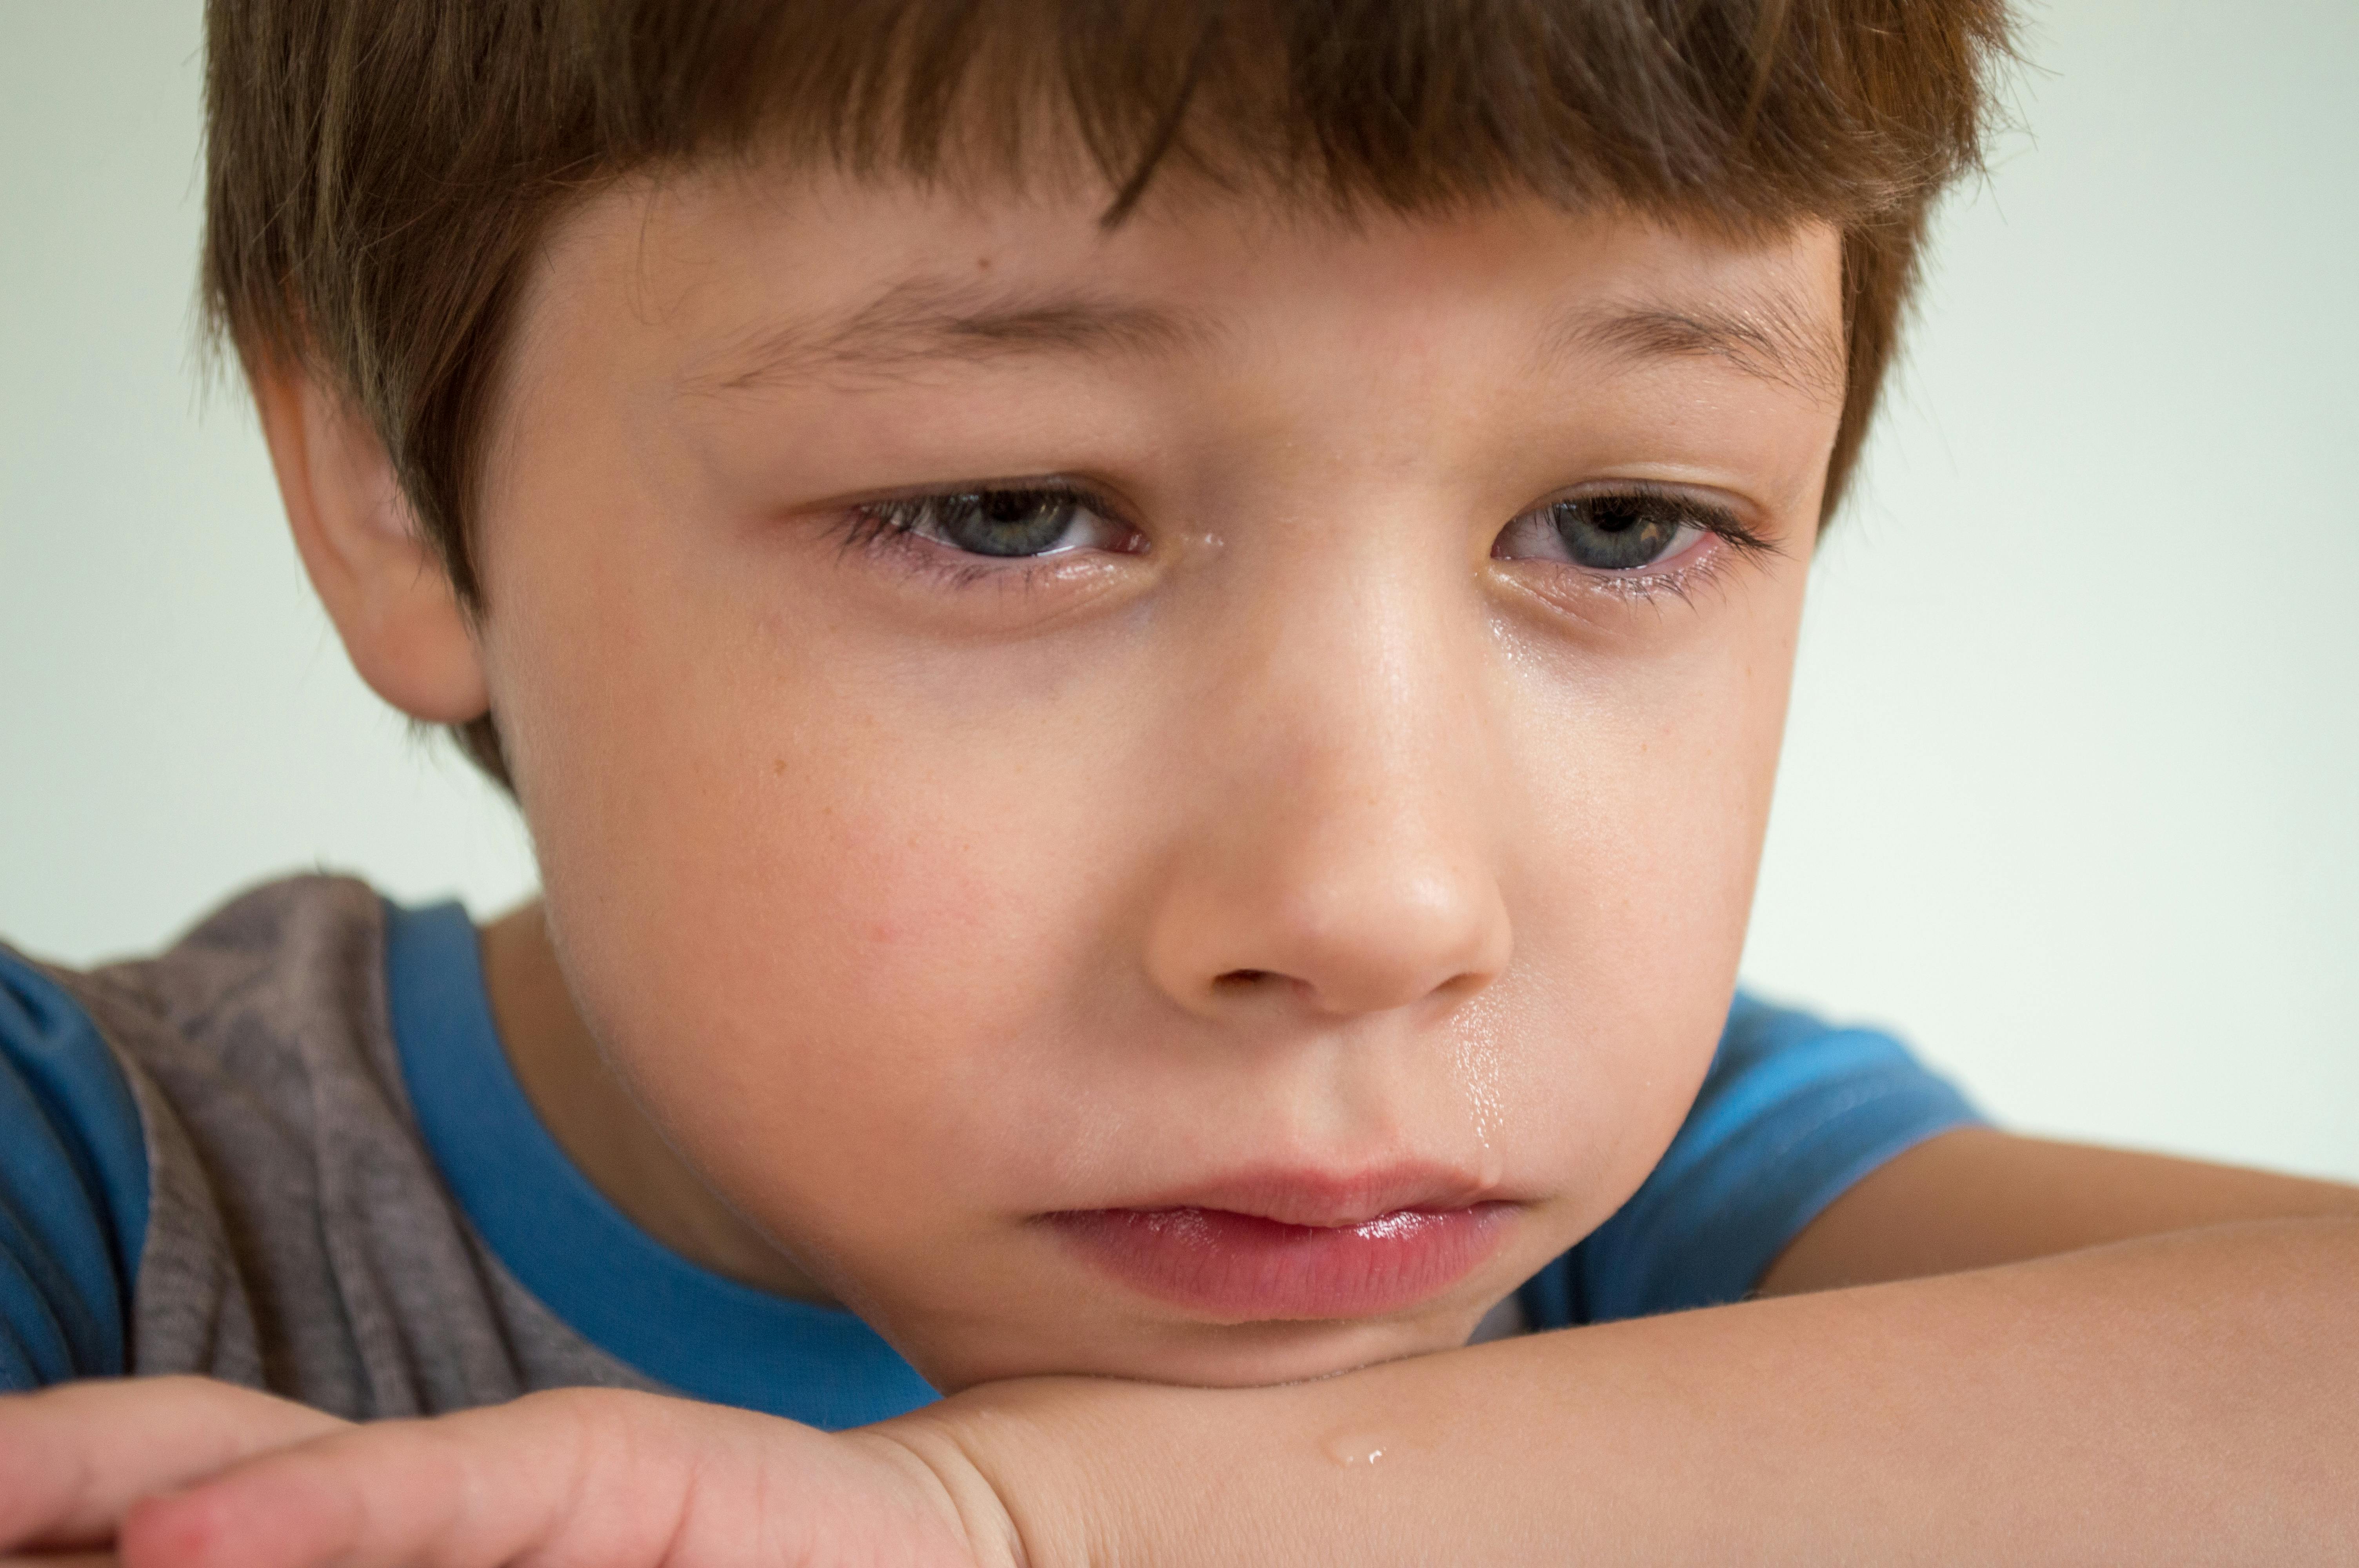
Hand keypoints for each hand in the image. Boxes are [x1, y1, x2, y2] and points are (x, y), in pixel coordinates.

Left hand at [4, 1380, 1022, 1567]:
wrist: (926, 1552)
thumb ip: (364, 1553)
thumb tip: (189, 1551)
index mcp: (371, 1539)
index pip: (165, 1499)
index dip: (42, 1505)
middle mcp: (407, 1503)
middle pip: (169, 1460)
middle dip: (27, 1476)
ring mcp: (507, 1481)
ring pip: (260, 1465)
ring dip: (90, 1476)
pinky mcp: (619, 1469)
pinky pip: (453, 1494)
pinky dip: (319, 1511)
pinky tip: (188, 1535)